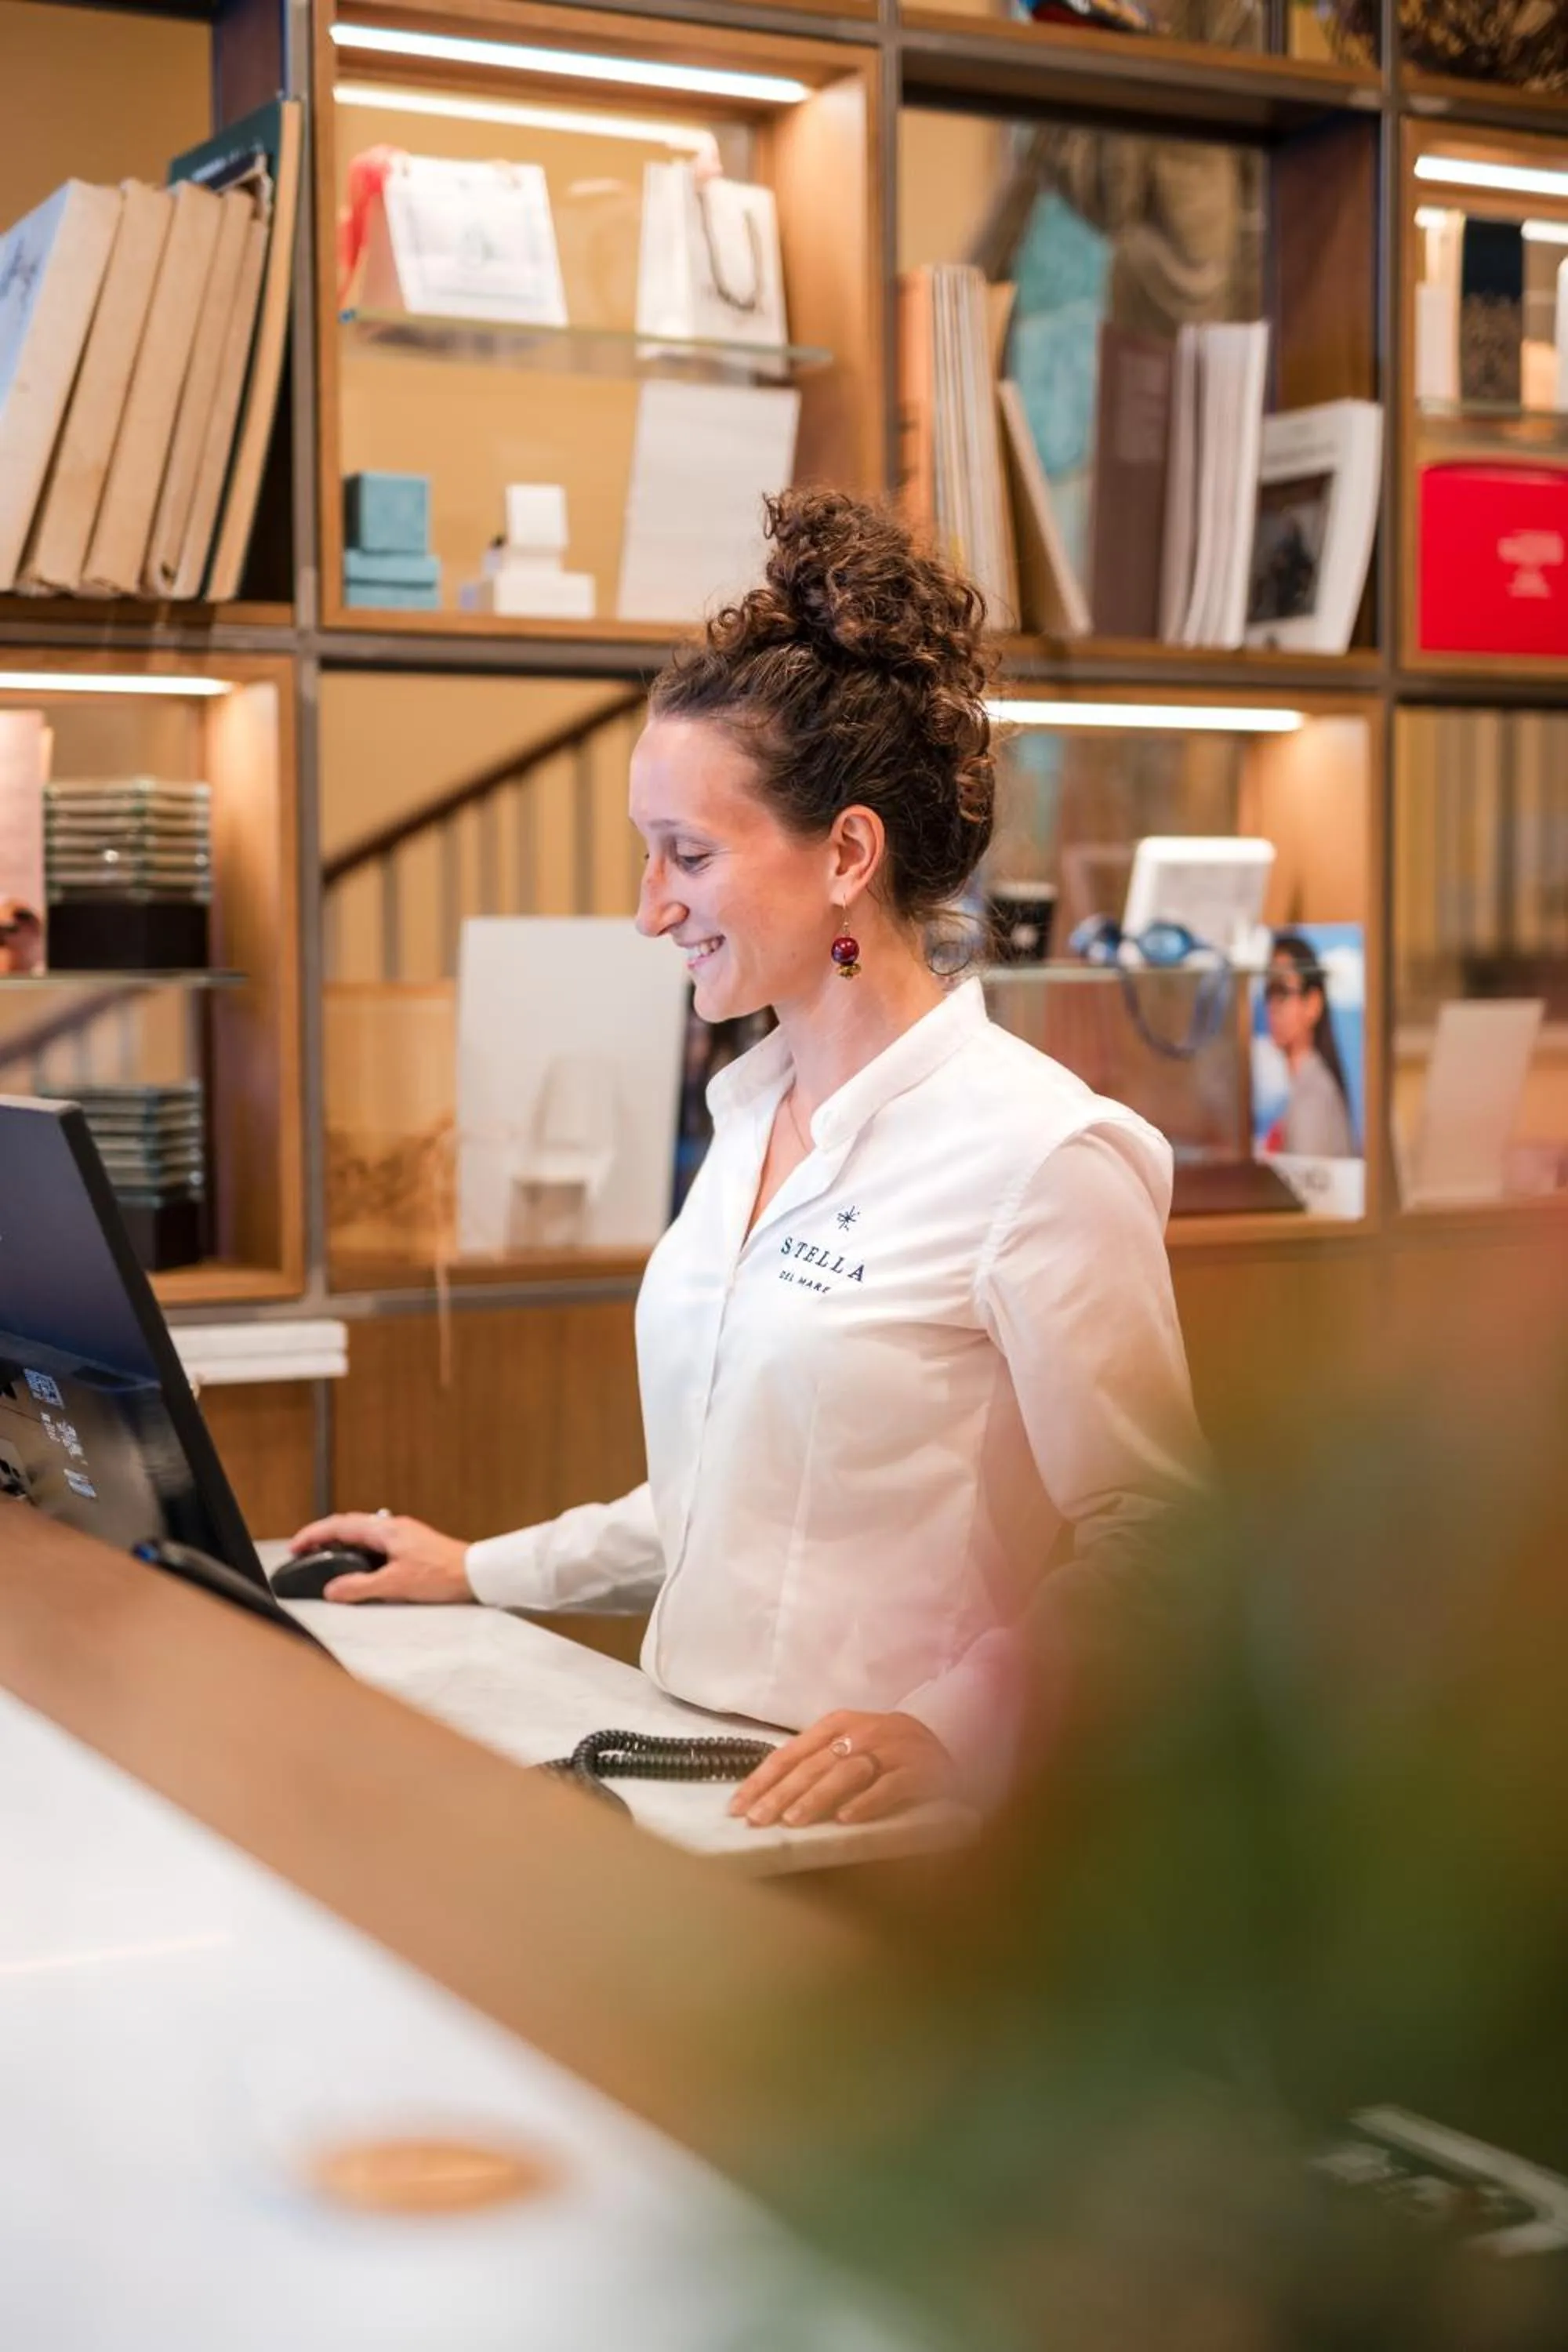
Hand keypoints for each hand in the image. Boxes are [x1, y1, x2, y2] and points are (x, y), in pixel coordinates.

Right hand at [286, 1511, 472, 1604]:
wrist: (477, 1573)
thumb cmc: (442, 1575)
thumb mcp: (396, 1585)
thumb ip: (360, 1587)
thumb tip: (332, 1590)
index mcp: (385, 1530)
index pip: (340, 1525)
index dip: (313, 1534)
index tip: (295, 1546)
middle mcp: (392, 1526)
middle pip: (348, 1524)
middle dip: (322, 1536)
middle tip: (303, 1551)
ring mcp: (403, 1534)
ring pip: (362, 1532)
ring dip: (340, 1541)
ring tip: (325, 1557)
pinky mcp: (411, 1545)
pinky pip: (375, 1541)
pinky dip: (358, 1549)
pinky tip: (357, 1564)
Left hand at [728, 1709, 956, 1829]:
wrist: (946, 1744)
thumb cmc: (885, 1750)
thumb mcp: (848, 1745)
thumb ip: (815, 1762)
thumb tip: (768, 1792)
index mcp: (837, 1724)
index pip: (790, 1753)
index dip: (762, 1780)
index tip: (738, 1806)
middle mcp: (861, 1733)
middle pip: (813, 1765)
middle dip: (781, 1794)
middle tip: (757, 1819)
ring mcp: (890, 1751)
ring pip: (846, 1774)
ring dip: (817, 1797)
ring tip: (793, 1820)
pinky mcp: (918, 1771)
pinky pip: (888, 1787)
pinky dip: (866, 1803)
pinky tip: (846, 1819)